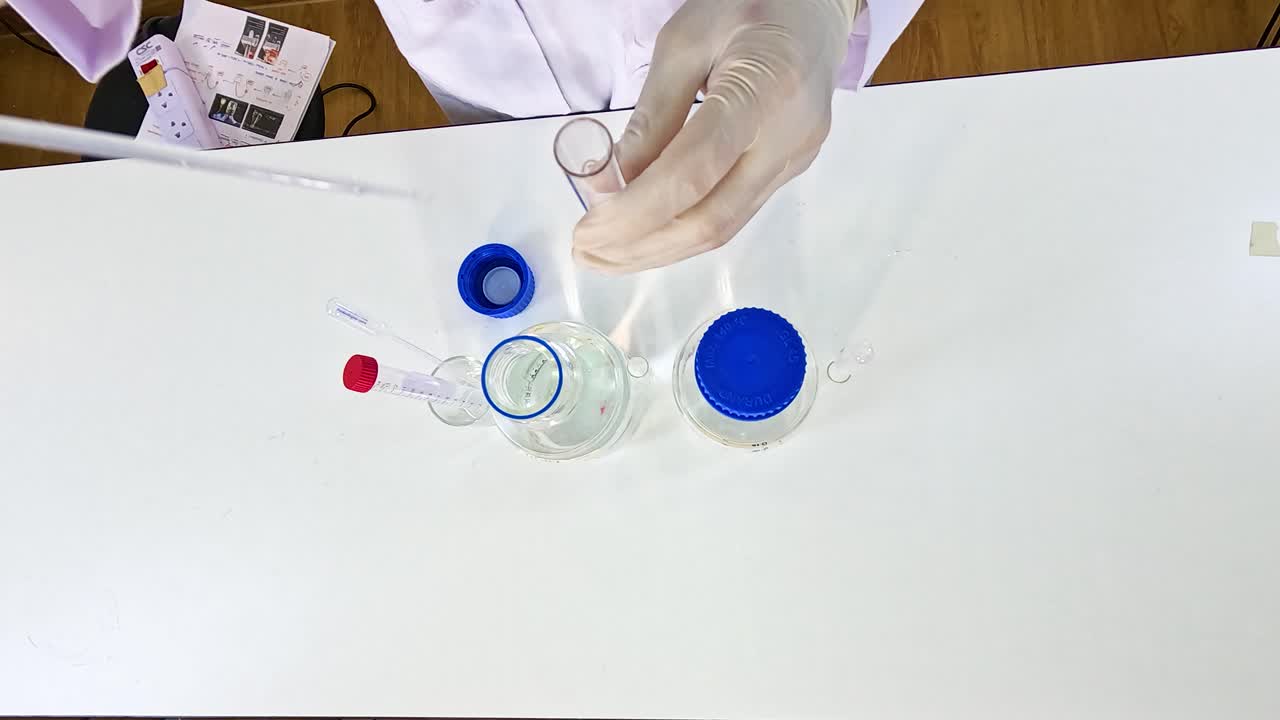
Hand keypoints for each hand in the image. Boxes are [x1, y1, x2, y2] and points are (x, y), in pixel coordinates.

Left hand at [572, 0, 859, 273]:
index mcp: (765, 90)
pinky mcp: (790, 170)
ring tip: (606, 254)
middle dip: (641, 246)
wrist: (816, 6)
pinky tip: (646, 233)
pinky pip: (733, 214)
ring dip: (658, 250)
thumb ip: (652, 114)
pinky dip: (683, 232)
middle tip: (586, 252)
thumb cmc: (749, 6)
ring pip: (723, 229)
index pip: (694, 172)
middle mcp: (789, 137)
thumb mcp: (685, 40)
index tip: (588, 229)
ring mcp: (795, 160)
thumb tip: (614, 185)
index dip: (636, 211)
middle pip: (711, 219)